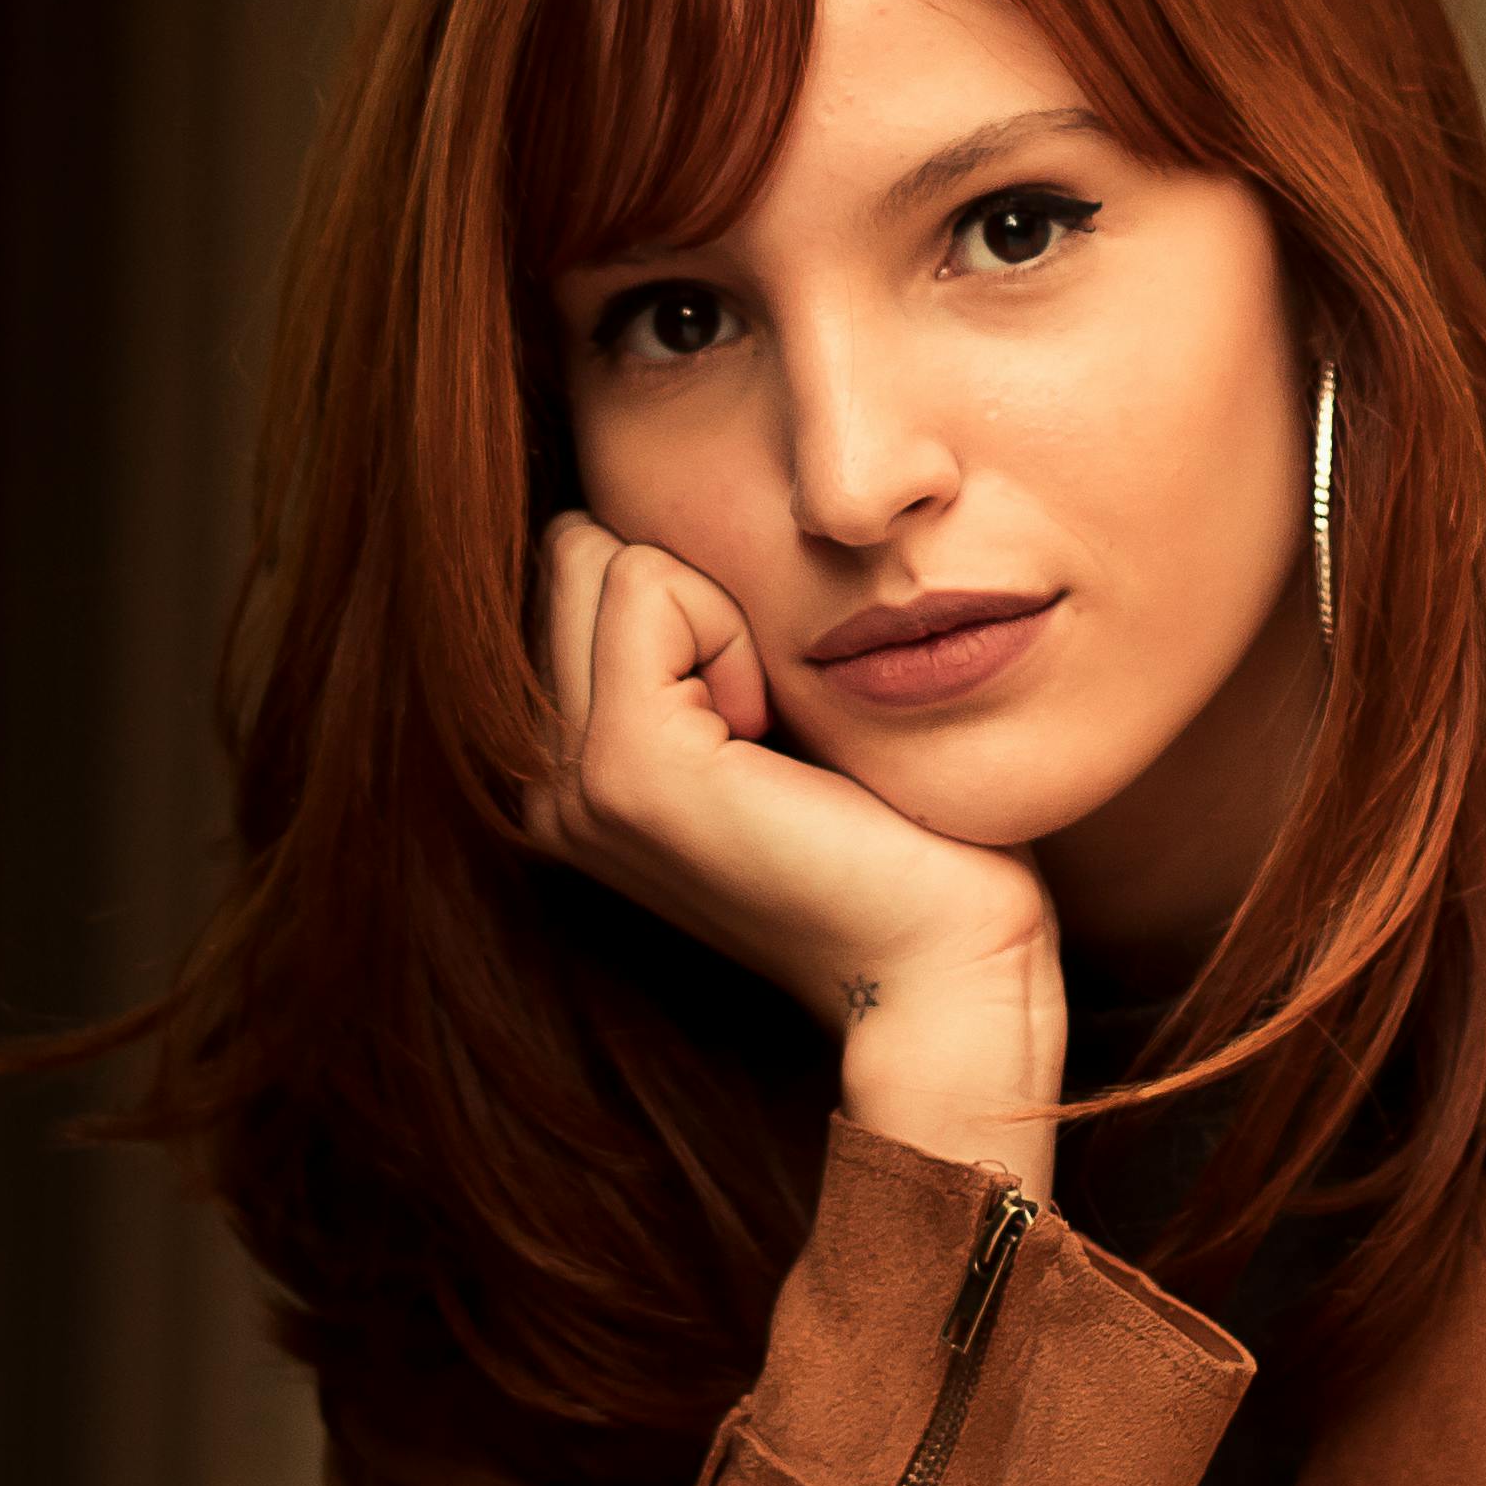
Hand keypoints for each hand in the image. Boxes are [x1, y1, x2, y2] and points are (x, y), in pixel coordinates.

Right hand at [530, 518, 1062, 1187]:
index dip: (691, 598)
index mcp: (570, 779)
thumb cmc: (896, 832)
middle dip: (687, 590)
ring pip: (598, 558)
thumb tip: (651, 526)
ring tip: (771, 726)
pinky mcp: (626, 768)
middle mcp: (543, 787)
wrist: (942, 960)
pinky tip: (773, 727)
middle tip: (771, 714)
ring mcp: (570, 785)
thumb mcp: (772, 714)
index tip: (768, 715)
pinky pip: (645, 585)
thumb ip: (692, 642)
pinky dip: (729, 624)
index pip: (574, 575)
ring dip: (710, 608)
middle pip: (572, 557)